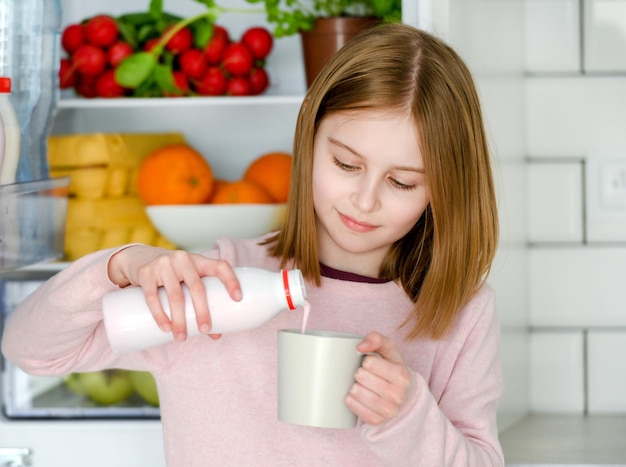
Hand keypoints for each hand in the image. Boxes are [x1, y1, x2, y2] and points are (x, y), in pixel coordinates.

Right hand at [108, 245, 241, 341]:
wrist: (137, 257)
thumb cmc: (171, 274)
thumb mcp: (186, 278)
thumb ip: (199, 300)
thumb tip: (216, 334)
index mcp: (198, 261)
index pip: (220, 266)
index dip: (231, 281)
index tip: (238, 299)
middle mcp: (183, 259)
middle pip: (197, 287)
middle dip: (202, 312)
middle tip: (206, 330)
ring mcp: (163, 264)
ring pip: (175, 295)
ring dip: (179, 320)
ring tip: (181, 337)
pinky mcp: (146, 273)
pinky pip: (153, 297)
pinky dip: (160, 315)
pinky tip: (166, 328)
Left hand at [345, 332, 410, 424]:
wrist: (400, 393)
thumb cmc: (391, 368)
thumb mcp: (388, 349)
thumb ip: (377, 339)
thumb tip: (360, 346)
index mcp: (401, 375)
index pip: (370, 363)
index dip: (366, 360)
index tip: (369, 363)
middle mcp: (398, 394)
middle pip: (362, 377)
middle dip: (359, 373)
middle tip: (363, 374)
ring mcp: (388, 410)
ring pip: (358, 393)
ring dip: (354, 386)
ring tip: (359, 384)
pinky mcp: (377, 420)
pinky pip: (355, 409)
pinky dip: (351, 401)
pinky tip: (356, 395)